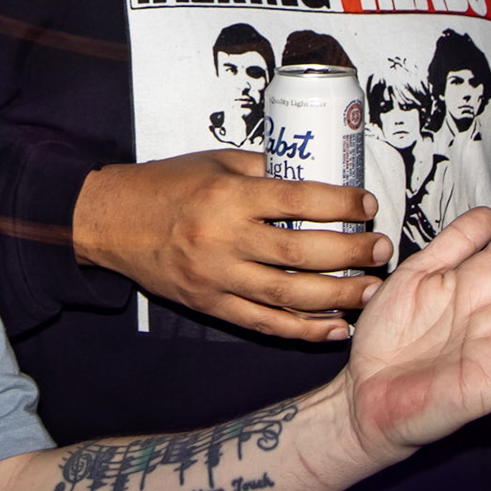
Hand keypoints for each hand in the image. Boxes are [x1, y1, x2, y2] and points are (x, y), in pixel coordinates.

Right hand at [73, 151, 389, 341]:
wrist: (110, 222)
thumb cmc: (166, 185)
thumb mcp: (214, 162)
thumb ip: (263, 170)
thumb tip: (315, 175)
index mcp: (227, 196)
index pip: (296, 199)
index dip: (339, 203)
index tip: (367, 204)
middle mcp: (223, 238)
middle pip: (300, 252)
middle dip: (350, 252)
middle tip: (381, 249)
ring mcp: (216, 277)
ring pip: (288, 294)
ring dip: (337, 295)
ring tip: (371, 289)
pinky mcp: (210, 305)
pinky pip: (264, 323)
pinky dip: (303, 329)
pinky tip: (336, 328)